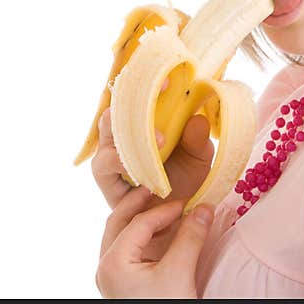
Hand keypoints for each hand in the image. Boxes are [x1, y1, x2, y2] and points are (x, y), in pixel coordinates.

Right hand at [91, 77, 214, 259]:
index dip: (150, 85)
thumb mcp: (199, 160)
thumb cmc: (183, 183)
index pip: (137, 97)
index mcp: (141, 124)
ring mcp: (109, 155)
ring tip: (160, 141)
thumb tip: (197, 119)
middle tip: (163, 96)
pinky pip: (106, 164)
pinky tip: (145, 169)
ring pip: (108, 133)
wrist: (174, 223)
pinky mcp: (105, 178)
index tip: (172, 79)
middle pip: (117, 108)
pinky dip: (124, 163)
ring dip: (133, 133)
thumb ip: (198, 141)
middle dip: (135, 101)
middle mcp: (121, 135)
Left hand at [96, 189, 213, 297]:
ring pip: (120, 237)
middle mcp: (105, 268)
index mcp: (112, 263)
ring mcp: (111, 278)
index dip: (163, 210)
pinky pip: (127, 252)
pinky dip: (142, 238)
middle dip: (138, 205)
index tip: (187, 203)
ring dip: (141, 221)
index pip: (137, 223)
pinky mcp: (120, 286)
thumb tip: (205, 208)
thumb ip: (190, 237)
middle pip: (118, 224)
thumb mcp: (180, 273)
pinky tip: (162, 236)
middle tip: (157, 189)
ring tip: (163, 210)